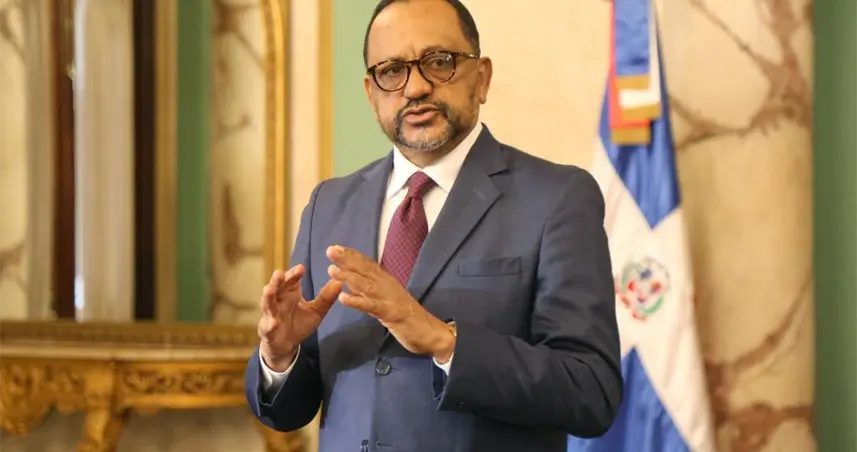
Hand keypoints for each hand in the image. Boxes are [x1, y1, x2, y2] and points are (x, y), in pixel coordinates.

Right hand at [257, 265, 342, 371]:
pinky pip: (267, 326)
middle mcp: (279, 301)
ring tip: (268, 289)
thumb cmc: (299, 323)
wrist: (287, 345)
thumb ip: (326, 298)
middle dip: (277, 281)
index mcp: (290, 293)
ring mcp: (271, 315)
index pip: (291, 280)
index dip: (294, 274)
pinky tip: (273, 323)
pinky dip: (270, 324)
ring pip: (267, 303)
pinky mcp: (268, 330)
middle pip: (277, 287)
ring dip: (267, 297)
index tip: (301, 268)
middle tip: (279, 273)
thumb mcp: (316, 311)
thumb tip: (340, 281)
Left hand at [326, 245, 454, 361]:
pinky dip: (357, 302)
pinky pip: (372, 306)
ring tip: (332, 270)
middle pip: (365, 270)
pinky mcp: (391, 314)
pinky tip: (344, 298)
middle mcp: (387, 286)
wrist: (432, 333)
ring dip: (349, 276)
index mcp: (387, 283)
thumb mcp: (387, 301)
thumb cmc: (410, 318)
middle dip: (347, 259)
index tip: (336, 247)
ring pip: (366, 285)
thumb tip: (354, 284)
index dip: (352, 255)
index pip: (368, 265)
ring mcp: (389, 299)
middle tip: (330, 250)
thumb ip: (372, 293)